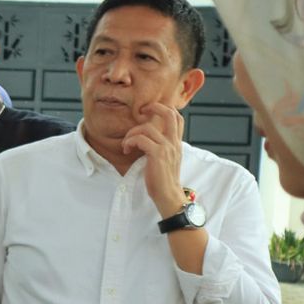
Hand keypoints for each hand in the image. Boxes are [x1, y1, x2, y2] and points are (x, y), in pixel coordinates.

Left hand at [122, 102, 186, 216]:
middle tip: (140, 111)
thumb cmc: (163, 179)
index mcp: (176, 143)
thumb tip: (147, 138)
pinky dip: (129, 142)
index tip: (149, 111)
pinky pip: (140, 139)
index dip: (165, 108)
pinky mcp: (157, 155)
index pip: (177, 118)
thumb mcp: (166, 159)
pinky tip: (126, 149)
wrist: (168, 195)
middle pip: (169, 114)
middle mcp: (174, 142)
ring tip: (126, 144)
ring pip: (146, 128)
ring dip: (131, 134)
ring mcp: (167, 148)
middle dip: (153, 107)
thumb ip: (161, 147)